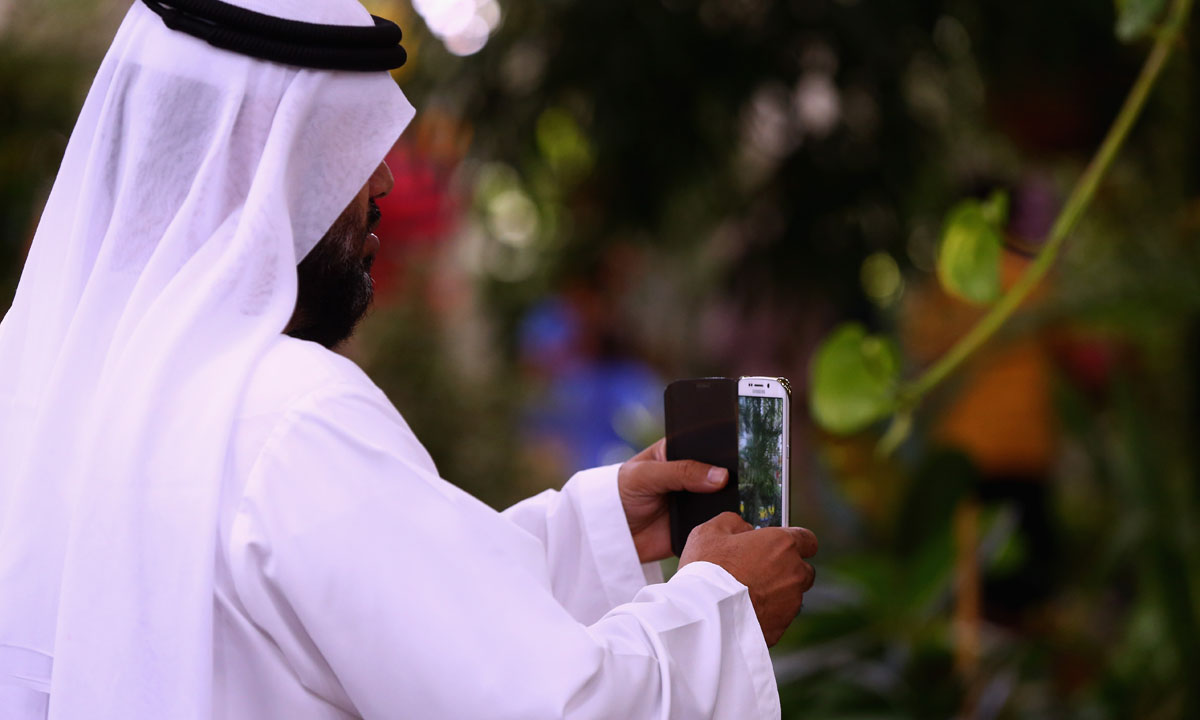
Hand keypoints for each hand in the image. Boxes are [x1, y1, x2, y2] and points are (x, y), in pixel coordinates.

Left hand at [618, 439, 729, 562]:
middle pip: (722, 473)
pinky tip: (733, 522)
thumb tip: (721, 476)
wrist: (610, 534)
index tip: (739, 450)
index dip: (723, 447)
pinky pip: (718, 524)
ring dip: (732, 502)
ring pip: (725, 499)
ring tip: (740, 501)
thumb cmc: (621, 494)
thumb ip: (681, 472)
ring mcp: (698, 501)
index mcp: (679, 453)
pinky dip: (725, 524)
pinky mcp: (699, 525)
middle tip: (739, 481)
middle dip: (732, 477)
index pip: (708, 445)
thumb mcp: (646, 475)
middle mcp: (692, 476)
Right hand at [680, 512, 816, 646]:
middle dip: (786, 570)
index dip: (795, 542)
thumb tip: (743, 528)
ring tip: (746, 596)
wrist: (704, 615)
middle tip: (758, 572)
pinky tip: (745, 612)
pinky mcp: (782, 626)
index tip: (780, 547)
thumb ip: (734, 523)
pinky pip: (780, 617)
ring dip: (776, 594)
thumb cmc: (707, 572)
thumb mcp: (710, 532)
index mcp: (781, 544)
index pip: (808, 540)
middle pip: (803, 570)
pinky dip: (768, 614)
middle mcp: (794, 572)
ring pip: (792, 596)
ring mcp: (791, 602)